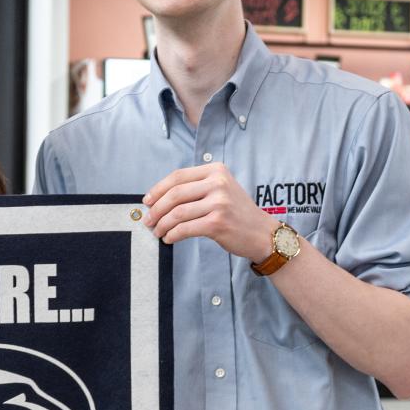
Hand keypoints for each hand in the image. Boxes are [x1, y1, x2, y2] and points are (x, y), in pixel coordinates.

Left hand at [141, 163, 275, 261]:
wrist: (262, 233)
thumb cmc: (237, 213)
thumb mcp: (221, 189)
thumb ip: (196, 188)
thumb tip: (159, 197)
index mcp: (216, 170)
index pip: (178, 176)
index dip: (158, 189)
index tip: (147, 201)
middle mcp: (218, 183)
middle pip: (174, 194)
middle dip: (156, 209)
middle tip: (148, 220)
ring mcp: (219, 203)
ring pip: (177, 213)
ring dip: (162, 224)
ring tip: (157, 232)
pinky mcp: (217, 223)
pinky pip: (185, 228)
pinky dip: (172, 235)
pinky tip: (169, 238)